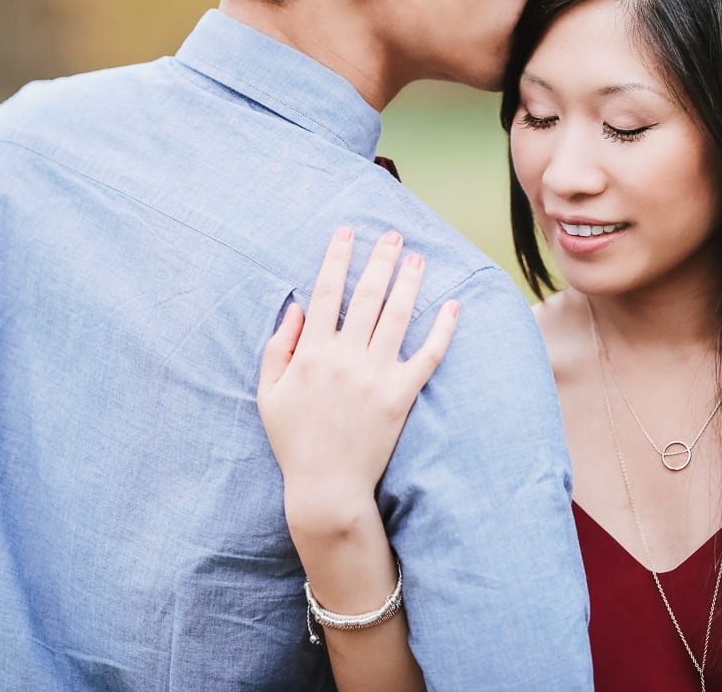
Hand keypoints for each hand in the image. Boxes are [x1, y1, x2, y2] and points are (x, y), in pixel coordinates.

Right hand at [258, 227, 458, 534]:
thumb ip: (277, 347)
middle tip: (394, 235)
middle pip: (367, 295)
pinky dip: (442, 329)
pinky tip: (453, 306)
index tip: (347, 233)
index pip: (328, 292)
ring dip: (410, 282)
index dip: (338, 258)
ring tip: (418, 258)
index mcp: (311, 352)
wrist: (326, 487)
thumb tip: (295, 307)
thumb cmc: (294, 441)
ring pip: (398, 316)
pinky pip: (427, 355)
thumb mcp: (268, 393)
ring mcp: (375, 375)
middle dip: (381, 259)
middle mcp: (345, 357)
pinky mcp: (400, 395)